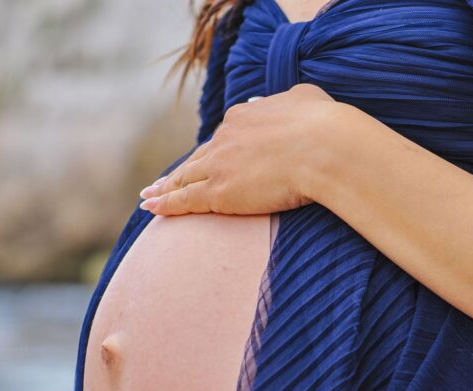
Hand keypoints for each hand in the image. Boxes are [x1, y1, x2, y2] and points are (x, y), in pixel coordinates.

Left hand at [138, 83, 340, 215]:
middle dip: (179, 171)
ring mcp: (218, 165)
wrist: (323, 146)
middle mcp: (225, 138)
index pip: (224, 138)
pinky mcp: (218, 192)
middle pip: (198, 158)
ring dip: (164, 188)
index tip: (208, 160)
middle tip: (160, 182)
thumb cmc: (323, 124)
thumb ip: (288, 102)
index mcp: (244, 116)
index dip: (215, 151)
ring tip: (149, 197)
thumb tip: (281, 103)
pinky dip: (165, 204)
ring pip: (184, 179)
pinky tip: (151, 208)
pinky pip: (184, 199)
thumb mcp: (305, 99)